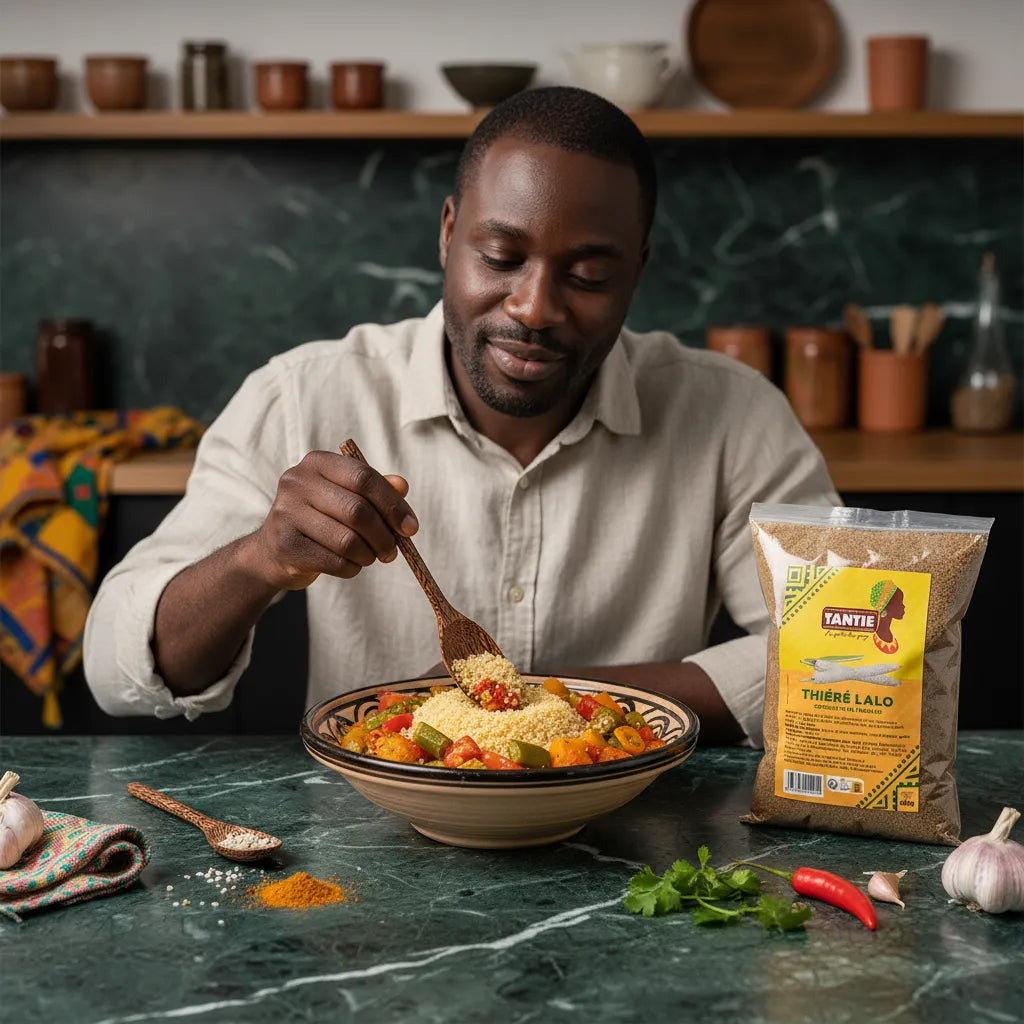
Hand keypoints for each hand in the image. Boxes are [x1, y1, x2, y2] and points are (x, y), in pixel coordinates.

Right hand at [241, 450, 417, 590]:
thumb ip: (374, 489)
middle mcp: (297, 482)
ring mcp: (286, 513)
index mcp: (317, 462)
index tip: (411, 528)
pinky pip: (334, 562)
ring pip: (347, 541)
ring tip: (370, 558)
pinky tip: (351, 566)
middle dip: (384, 536)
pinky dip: (351, 568)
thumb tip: (403, 486)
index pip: (364, 477)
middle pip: (357, 511)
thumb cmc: (319, 518)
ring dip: (368, 555)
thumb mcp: (345, 496)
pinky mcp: (285, 546)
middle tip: (392, 552)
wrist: (272, 551)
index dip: (393, 504)